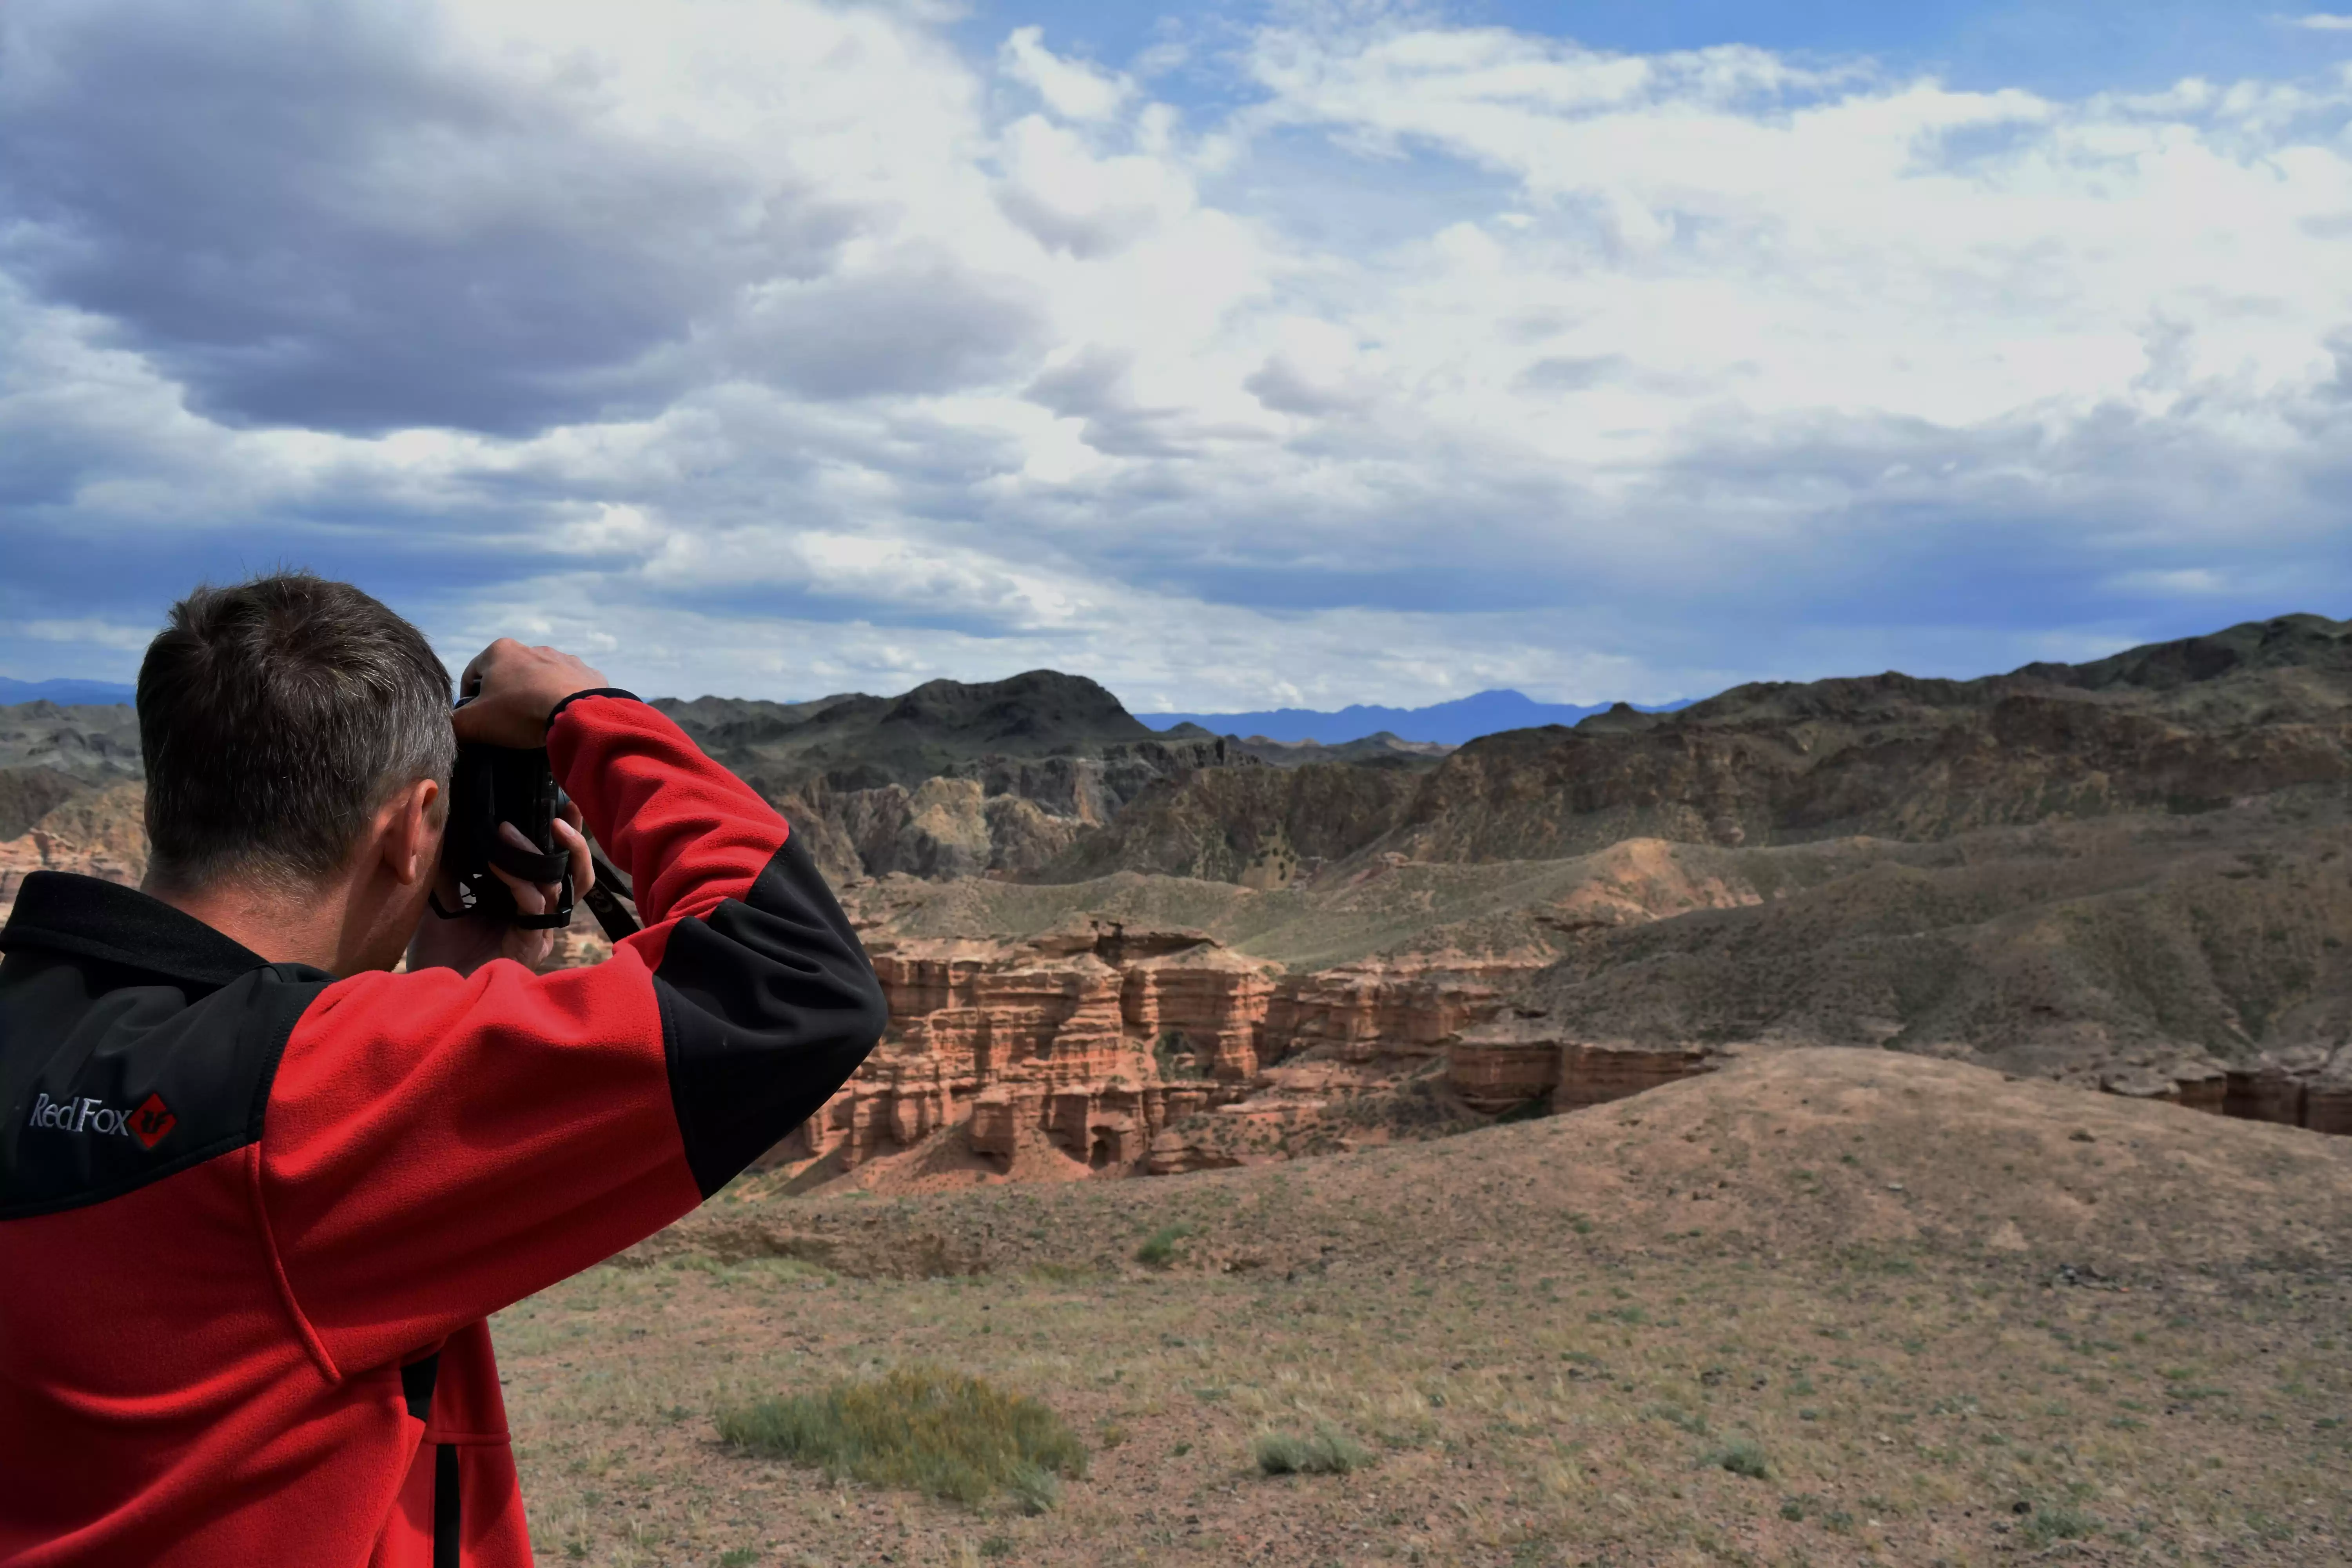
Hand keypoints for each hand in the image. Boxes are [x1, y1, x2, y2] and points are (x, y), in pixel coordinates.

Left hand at [406, 807, 596, 975]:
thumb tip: (452, 825)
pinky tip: (496, 862)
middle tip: (564, 807)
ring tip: (509, 829)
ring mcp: (539, 933)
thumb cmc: (437, 955)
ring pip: (560, 885)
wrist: (429, 1000)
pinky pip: (535, 903)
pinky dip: (518, 879)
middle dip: (573, 839)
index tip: (558, 802)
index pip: (555, 865)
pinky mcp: (531, 946)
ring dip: (535, 852)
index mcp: (525, 905)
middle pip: (574, 874)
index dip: (562, 835)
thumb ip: (453, 868)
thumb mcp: (443, 898)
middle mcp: (539, 918)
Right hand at [453, 638, 610, 747]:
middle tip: (505, 723)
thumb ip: (454, 723)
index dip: (468, 699)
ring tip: (535, 721)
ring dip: (533, 697)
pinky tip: (560, 717)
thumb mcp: (474, 722)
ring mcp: (563, 659)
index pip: (472, 674)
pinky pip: (567, 688)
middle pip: (507, 676)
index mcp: (500, 650)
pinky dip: (560, 700)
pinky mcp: (587, 674)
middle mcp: (532, 647)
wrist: (578, 713)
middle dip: (503, 697)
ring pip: (538, 680)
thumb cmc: (520, 712)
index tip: (475, 719)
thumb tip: (449, 726)